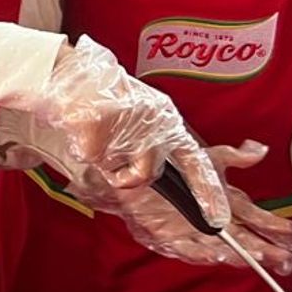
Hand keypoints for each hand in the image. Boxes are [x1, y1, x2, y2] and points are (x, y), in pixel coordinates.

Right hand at [33, 36, 230, 227]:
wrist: (74, 73)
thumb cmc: (106, 95)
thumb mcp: (142, 114)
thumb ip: (151, 142)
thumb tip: (144, 175)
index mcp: (166, 117)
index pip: (195, 158)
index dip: (206, 189)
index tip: (217, 218)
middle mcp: (152, 121)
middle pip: (148, 172)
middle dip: (128, 174)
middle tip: (115, 157)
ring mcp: (126, 124)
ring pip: (118, 170)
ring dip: (106, 161)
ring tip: (97, 136)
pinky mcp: (98, 127)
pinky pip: (92, 158)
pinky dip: (85, 149)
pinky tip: (84, 130)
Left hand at [83, 141, 291, 274]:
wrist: (130, 171)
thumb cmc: (169, 165)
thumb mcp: (203, 157)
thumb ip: (232, 157)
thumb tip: (260, 150)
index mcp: (222, 201)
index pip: (254, 217)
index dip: (274, 227)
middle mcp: (210, 219)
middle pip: (243, 237)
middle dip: (265, 249)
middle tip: (286, 260)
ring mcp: (190, 229)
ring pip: (221, 245)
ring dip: (240, 253)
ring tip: (258, 259)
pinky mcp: (167, 236)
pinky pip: (187, 247)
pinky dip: (202, 253)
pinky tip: (217, 257)